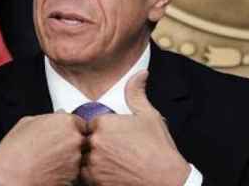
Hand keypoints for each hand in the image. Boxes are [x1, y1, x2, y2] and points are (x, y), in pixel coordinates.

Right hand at [0, 113, 86, 185]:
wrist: (10, 178)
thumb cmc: (15, 151)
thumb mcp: (26, 123)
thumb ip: (48, 117)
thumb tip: (58, 114)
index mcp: (66, 122)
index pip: (81, 123)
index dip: (72, 130)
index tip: (63, 136)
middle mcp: (75, 139)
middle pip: (82, 141)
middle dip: (72, 145)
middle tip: (55, 150)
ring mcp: (76, 160)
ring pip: (79, 158)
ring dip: (70, 159)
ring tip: (50, 162)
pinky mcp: (74, 177)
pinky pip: (74, 173)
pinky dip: (66, 172)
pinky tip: (51, 171)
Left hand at [81, 71, 189, 185]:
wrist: (167, 181)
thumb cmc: (159, 149)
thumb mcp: (149, 116)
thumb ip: (136, 93)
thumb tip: (140, 73)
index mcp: (104, 123)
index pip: (89, 124)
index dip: (101, 132)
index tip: (115, 140)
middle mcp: (95, 142)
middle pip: (84, 141)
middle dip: (95, 146)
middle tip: (115, 154)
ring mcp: (93, 164)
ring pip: (81, 159)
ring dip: (91, 161)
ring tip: (113, 165)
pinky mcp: (93, 182)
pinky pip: (83, 177)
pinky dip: (92, 176)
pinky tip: (110, 175)